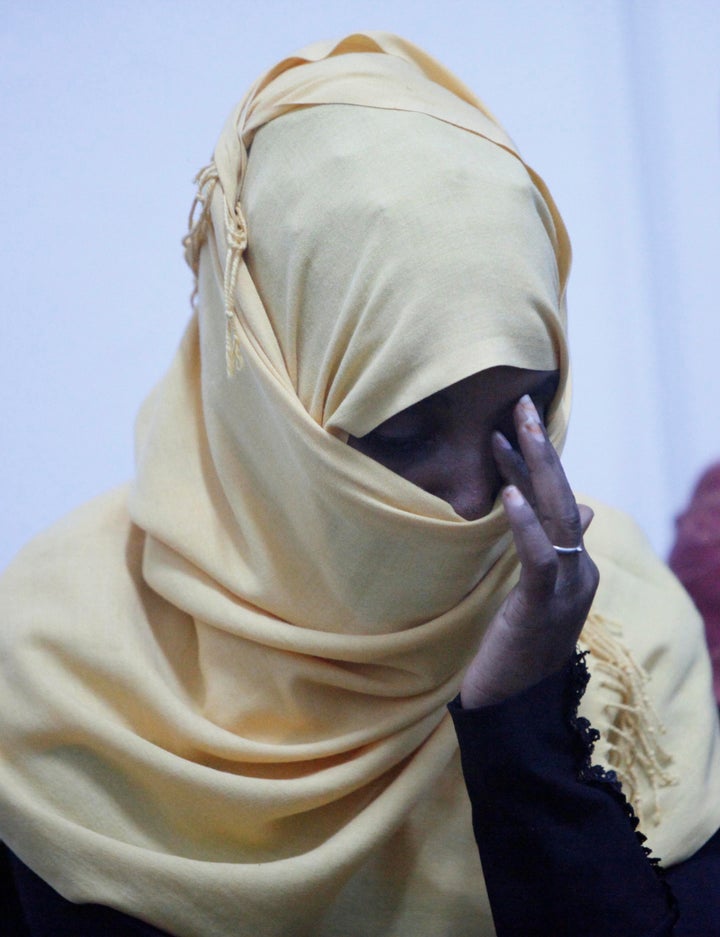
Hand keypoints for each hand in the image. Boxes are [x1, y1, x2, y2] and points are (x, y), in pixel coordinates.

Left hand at [460, 395, 598, 708]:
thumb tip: (580, 508)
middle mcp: (579, 571)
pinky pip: (540, 558)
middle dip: (541, 449)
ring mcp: (566, 590)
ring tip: (515, 430)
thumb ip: (550, 547)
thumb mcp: (532, 589)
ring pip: (558, 518)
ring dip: (536, 470)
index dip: (534, 463)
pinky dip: (527, 525)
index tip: (507, 428)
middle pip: (562, 498)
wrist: (512, 707)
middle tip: (521, 405)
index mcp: (574, 565)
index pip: (556, 502)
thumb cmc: (516, 647)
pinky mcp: (542, 608)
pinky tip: (509, 495)